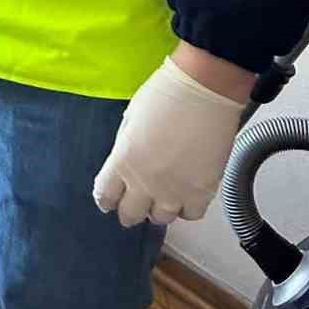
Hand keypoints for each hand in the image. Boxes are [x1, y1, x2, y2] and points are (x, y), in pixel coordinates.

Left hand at [93, 56, 245, 225]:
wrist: (203, 90)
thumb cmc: (164, 94)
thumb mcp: (130, 118)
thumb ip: (125, 148)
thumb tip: (125, 163)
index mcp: (123, 161)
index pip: (105, 195)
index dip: (105, 198)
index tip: (109, 198)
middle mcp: (146, 182)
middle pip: (130, 215)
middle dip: (129, 210)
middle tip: (134, 202)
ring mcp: (176, 190)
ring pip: (161, 218)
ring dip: (158, 208)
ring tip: (161, 195)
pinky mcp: (203, 191)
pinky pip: (191, 213)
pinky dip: (187, 207)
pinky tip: (186, 194)